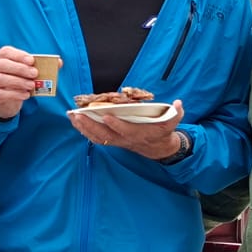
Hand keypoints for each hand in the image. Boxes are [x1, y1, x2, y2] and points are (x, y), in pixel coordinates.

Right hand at [0, 46, 38, 118]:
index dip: (18, 55)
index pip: (5, 52)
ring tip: (32, 85)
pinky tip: (26, 95)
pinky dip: (14, 94)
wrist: (7, 102)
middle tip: (35, 74)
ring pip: (0, 78)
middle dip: (20, 68)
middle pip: (2, 64)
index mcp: (1, 58)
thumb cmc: (18, 83)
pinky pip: (0, 93)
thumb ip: (42, 67)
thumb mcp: (28, 74)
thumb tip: (59, 62)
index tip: (32, 60)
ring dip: (18, 81)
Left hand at [69, 100, 183, 158]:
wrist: (158, 148)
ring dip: (83, 127)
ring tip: (71, 116)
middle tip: (78, 114)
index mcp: (138, 134)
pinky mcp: (112, 140)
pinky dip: (84, 130)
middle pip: (104, 134)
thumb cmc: (163, 132)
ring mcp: (117, 141)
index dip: (115, 124)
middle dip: (90, 125)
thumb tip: (179, 103)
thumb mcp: (173, 123)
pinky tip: (75, 122)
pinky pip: (95, 137)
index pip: (125, 130)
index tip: (106, 116)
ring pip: (97, 136)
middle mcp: (125, 139)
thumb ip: (176, 113)